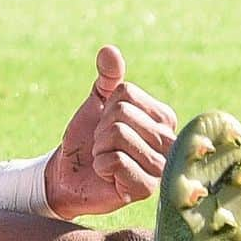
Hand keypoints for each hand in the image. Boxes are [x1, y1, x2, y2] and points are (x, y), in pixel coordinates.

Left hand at [44, 46, 176, 218]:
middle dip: (101, 129)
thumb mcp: (97, 103)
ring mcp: (162, 167)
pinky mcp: (148, 189)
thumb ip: (107, 77)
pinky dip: (101, 166)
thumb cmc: (89, 138)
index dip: (107, 108)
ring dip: (100, 148)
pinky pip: (115, 161)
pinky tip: (109, 176)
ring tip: (107, 159)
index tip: (108, 125)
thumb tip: (109, 50)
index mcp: (164, 117)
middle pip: (121, 114)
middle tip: (105, 145)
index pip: (127, 94)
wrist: (71, 174)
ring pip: (118, 135)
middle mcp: (170, 141)